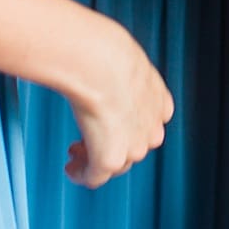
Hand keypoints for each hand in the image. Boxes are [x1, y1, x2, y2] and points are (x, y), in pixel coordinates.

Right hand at [63, 25, 173, 188]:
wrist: (100, 62)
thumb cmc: (104, 51)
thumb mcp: (119, 55)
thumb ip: (115, 64)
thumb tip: (95, 54)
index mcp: (158, 100)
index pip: (150, 122)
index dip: (130, 126)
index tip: (110, 121)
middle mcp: (152, 127)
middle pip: (134, 148)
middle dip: (111, 145)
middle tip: (86, 140)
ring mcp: (133, 146)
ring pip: (116, 164)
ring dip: (95, 161)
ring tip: (75, 153)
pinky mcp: (110, 159)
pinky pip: (96, 177)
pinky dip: (82, 174)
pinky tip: (70, 168)